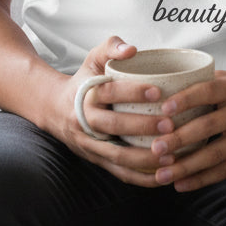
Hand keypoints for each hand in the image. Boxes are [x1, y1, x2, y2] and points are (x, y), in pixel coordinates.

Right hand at [54, 36, 165, 185]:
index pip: (109, 92)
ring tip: (171, 157)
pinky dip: (141, 178)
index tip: (158, 90)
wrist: (54, 109)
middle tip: (170, 125)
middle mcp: (85, 122)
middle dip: (142, 127)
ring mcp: (90, 144)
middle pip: (114, 127)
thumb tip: (132, 49)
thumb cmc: (84, 80)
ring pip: (117, 156)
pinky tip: (163, 177)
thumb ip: (111, 47)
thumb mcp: (93, 58)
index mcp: (86, 95)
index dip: (133, 91)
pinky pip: (119, 173)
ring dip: (144, 159)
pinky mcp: (97, 160)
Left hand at [149, 71, 225, 191]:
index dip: (186, 99)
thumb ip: (211, 82)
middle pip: (207, 127)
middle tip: (155, 148)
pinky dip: (201, 179)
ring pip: (213, 154)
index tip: (164, 108)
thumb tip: (174, 83)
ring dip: (185, 166)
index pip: (208, 91)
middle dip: (179, 139)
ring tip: (160, 174)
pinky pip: (224, 170)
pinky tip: (181, 184)